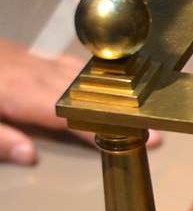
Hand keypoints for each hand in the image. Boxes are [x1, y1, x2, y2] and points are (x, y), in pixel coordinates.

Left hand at [0, 40, 159, 164]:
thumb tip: (30, 155)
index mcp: (18, 92)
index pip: (73, 114)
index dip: (108, 127)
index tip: (142, 137)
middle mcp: (32, 74)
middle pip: (87, 93)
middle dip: (124, 112)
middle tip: (156, 129)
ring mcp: (31, 60)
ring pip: (82, 75)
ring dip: (115, 91)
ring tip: (143, 106)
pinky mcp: (26, 55)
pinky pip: (69, 64)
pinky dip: (93, 73)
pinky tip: (104, 75)